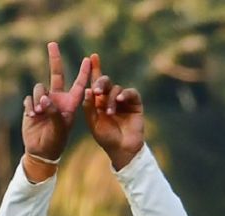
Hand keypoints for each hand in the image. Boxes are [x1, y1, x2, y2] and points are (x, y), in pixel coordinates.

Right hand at [21, 42, 90, 161]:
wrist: (41, 151)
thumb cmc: (55, 142)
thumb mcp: (60, 130)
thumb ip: (55, 114)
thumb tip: (45, 99)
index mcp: (70, 104)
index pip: (79, 85)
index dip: (83, 73)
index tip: (88, 59)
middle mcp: (58, 99)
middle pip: (56, 75)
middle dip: (55, 59)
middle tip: (53, 44)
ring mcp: (44, 101)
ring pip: (39, 88)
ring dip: (39, 99)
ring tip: (40, 113)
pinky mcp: (31, 105)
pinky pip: (29, 98)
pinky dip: (30, 106)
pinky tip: (33, 116)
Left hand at [81, 54, 144, 169]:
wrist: (122, 150)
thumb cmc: (106, 138)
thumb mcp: (93, 122)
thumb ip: (89, 106)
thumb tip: (88, 89)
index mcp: (99, 101)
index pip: (96, 82)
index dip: (95, 69)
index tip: (92, 57)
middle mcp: (111, 98)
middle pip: (106, 82)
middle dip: (101, 83)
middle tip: (97, 91)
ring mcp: (124, 101)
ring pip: (117, 89)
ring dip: (111, 99)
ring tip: (109, 112)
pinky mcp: (136, 104)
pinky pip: (131, 93)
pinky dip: (125, 94)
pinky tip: (120, 100)